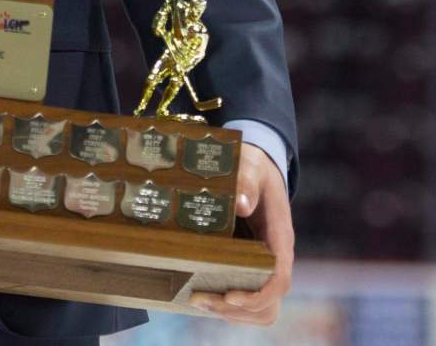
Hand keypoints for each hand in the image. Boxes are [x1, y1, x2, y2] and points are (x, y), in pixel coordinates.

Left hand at [190, 143, 293, 324]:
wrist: (258, 167)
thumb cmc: (253, 166)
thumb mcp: (250, 165)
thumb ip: (246, 181)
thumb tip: (243, 206)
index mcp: (279, 236)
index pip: (280, 278)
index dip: (258, 294)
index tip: (231, 297)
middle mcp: (277, 256)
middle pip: (269, 303)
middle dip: (237, 309)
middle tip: (200, 300)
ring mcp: (266, 264)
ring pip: (262, 308)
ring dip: (232, 313)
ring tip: (198, 302)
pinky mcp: (253, 266)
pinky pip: (250, 298)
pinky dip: (230, 307)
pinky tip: (204, 297)